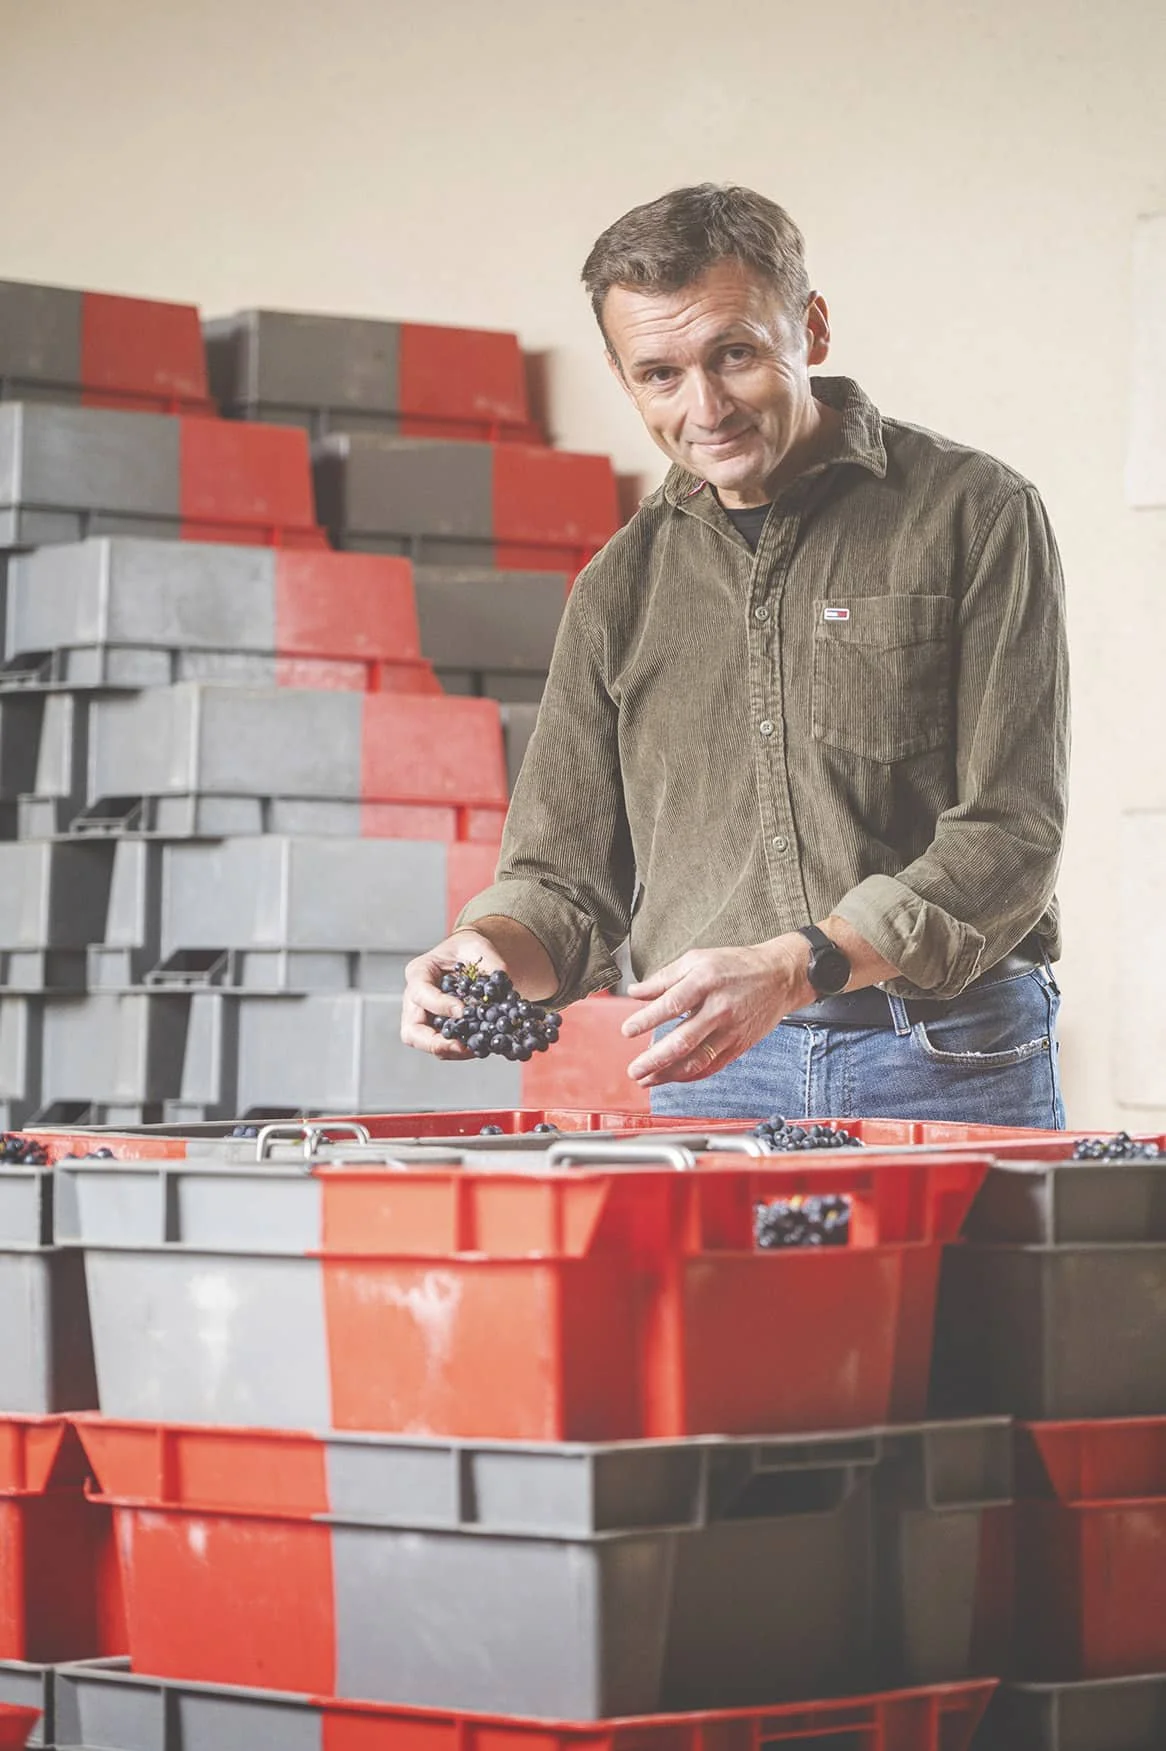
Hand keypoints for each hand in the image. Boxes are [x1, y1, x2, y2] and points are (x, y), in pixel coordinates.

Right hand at [401, 929, 511, 1058]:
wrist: (469, 958)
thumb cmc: (468, 949)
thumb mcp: (478, 947)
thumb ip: (491, 963)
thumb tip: (505, 986)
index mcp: (419, 972)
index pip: (421, 993)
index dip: (440, 1005)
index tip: (463, 1012)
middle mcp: (415, 999)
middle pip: (411, 1030)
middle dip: (434, 1043)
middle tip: (460, 1045)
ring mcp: (424, 1017)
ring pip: (425, 1044)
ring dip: (449, 1050)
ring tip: (476, 1049)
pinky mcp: (437, 1029)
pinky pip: (443, 1046)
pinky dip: (460, 1050)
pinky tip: (480, 1046)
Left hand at [621, 938, 815, 1087]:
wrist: (780, 977)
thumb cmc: (736, 965)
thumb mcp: (697, 959)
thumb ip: (664, 977)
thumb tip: (635, 992)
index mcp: (705, 982)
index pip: (671, 1005)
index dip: (647, 1020)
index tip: (627, 1031)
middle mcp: (718, 1009)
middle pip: (683, 1040)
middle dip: (655, 1060)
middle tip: (634, 1070)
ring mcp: (731, 1030)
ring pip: (697, 1060)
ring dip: (669, 1074)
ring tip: (647, 1080)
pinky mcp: (739, 1045)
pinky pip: (712, 1066)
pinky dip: (690, 1076)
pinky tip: (672, 1077)